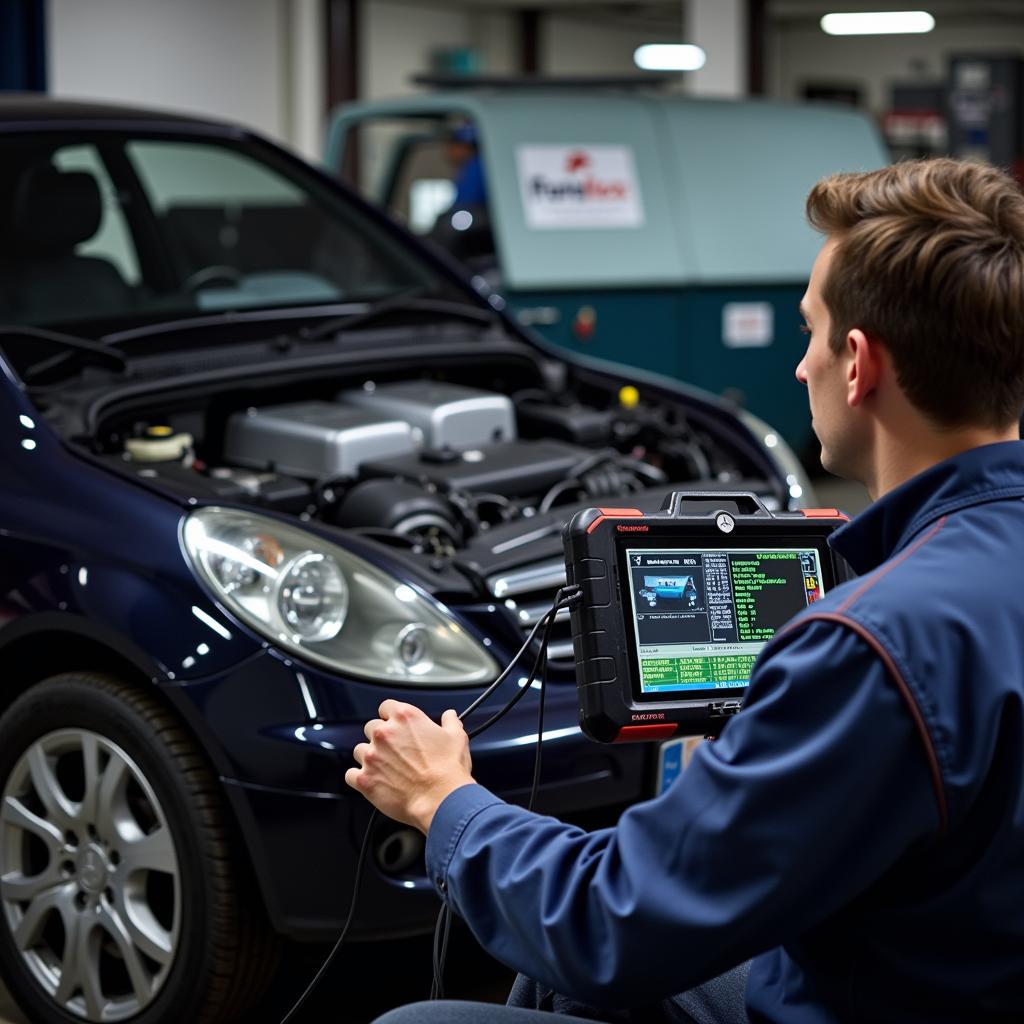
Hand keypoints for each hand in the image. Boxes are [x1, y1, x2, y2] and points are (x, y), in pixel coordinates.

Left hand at [345, 700, 474, 832]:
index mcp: (405, 718)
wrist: (441, 799)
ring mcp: (372, 756)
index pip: (386, 706)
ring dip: (370, 757)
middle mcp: (384, 733)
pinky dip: (358, 778)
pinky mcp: (364, 779)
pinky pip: (350, 775)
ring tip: (385, 769)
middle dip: (380, 738)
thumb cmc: (448, 770)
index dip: (390, 717)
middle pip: (370, 727)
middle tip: (394, 751)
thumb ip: (450, 722)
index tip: (395, 725)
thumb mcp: (456, 738)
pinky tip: (372, 781)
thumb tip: (449, 715)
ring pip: (359, 750)